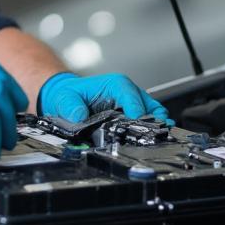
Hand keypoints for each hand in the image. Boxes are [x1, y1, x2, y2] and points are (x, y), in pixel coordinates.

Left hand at [39, 71, 170, 125]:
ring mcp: (132, 104)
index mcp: (114, 84)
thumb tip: (79, 116)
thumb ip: (71, 106)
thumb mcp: (65, 98)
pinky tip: (154, 139)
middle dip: (152, 119)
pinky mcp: (133, 115)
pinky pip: (148, 121)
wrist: (70, 98)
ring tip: (159, 138)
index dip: (135, 107)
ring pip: (152, 113)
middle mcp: (127, 93)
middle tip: (154, 134)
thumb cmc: (71, 94)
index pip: (129, 94)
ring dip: (156, 125)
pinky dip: (152, 130)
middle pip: (147, 104)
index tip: (138, 120)